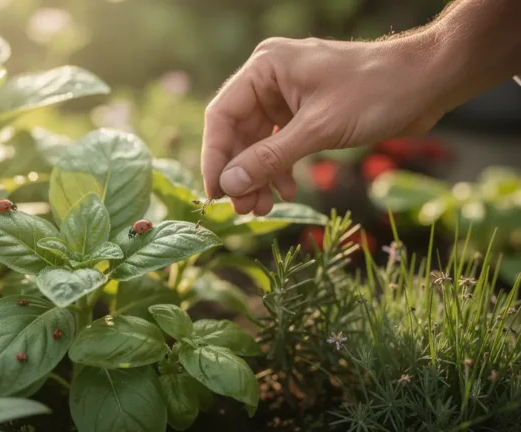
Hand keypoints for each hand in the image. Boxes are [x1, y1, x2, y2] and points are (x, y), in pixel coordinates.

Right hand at [201, 35, 445, 214]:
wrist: (427, 81)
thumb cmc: (375, 92)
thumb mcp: (318, 129)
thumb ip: (270, 157)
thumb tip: (230, 185)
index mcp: (265, 68)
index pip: (222, 115)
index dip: (215, 157)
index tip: (216, 193)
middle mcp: (271, 80)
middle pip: (238, 132)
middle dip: (241, 172)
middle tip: (243, 209)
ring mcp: (288, 97)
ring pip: (259, 142)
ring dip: (259, 175)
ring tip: (262, 207)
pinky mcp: (306, 112)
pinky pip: (280, 144)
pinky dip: (280, 168)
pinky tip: (287, 190)